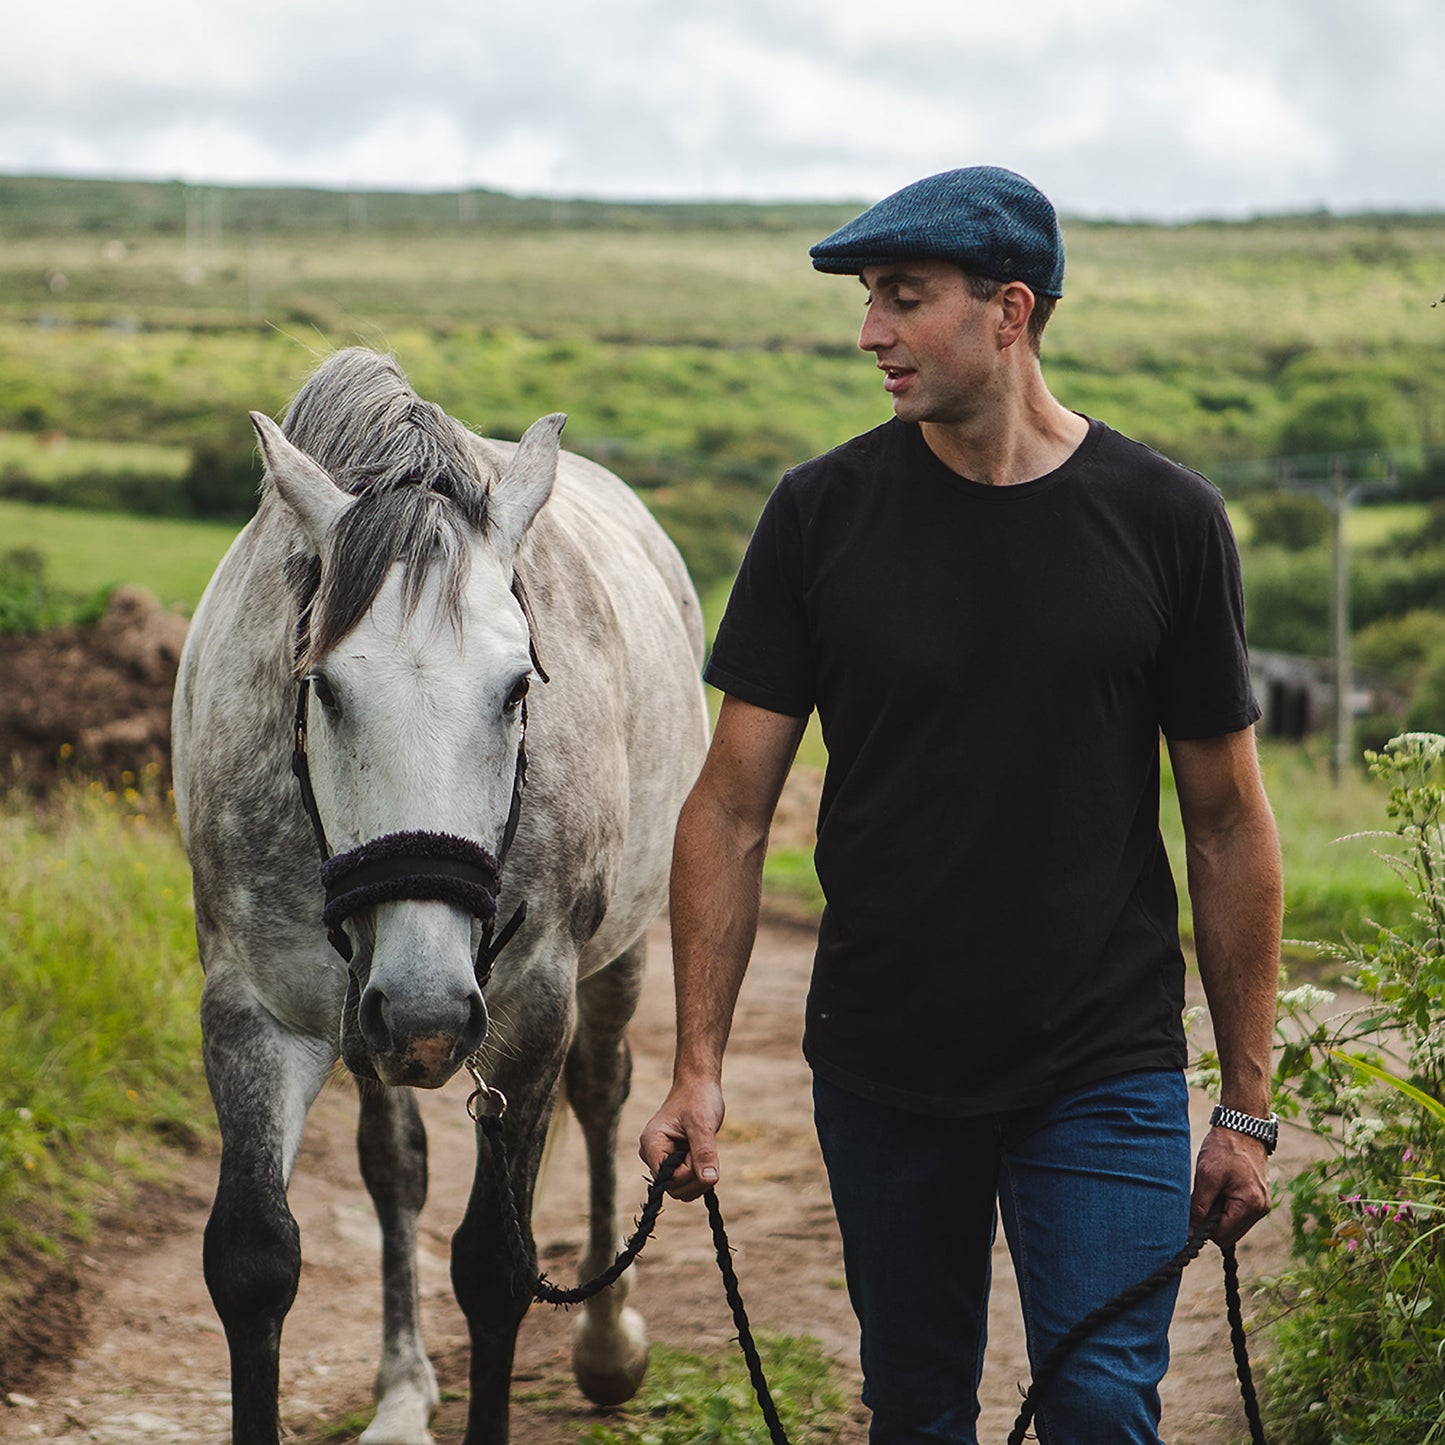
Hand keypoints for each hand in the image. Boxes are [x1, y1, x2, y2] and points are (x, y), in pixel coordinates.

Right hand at [639, 1077, 724, 1202]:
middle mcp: (651, 1154)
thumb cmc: (698, 1099)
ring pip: (681, 1188)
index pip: (669, 1179)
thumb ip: (704, 1153)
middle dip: (696, 1175)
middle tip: (705, 1148)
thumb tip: (709, 1180)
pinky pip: (685, 1181)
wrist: (698, 1085)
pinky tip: (702, 1155)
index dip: (690, 1172)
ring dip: (699, 1176)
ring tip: (702, 1148)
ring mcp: (661, 1159)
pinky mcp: (672, 1161)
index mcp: (651, 1144)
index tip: (700, 1150)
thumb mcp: (703, 1124)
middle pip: (675, 1188)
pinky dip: (698, 1174)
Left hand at [1190, 1126, 1270, 1246]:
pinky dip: (1226, 1208)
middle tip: (1202, 1198)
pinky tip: (1220, 1190)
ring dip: (1219, 1215)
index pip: (1223, 1236)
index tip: (1192, 1213)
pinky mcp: (1258, 1199)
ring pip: (1234, 1226)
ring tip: (1212, 1191)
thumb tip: (1189, 1233)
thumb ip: (1199, 1207)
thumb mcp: (1207, 1176)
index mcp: (1250, 1205)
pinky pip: (1239, 1215)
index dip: (1203, 1229)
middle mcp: (1261, 1209)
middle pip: (1229, 1235)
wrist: (1242, 1127)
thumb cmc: (1224, 1149)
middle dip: (1212, 1223)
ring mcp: (1262, 1205)